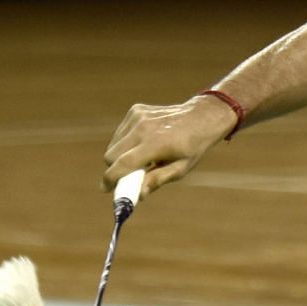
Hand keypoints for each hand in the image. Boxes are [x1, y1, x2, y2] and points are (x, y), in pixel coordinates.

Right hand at [101, 94, 236, 196]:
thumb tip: (139, 195)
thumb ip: (158, 180)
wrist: (201, 117)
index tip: (105, 189)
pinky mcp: (136, 110)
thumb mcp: (181, 168)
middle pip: (112, 154)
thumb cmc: (192, 147)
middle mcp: (143, 127)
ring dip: (120, 155)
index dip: (111, 178)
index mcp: (156, 144)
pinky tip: (142, 143)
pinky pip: (120, 133)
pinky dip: (125, 142)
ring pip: (114, 144)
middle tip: (127, 176)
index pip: (124, 163)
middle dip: (115, 168)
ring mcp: (138, 116)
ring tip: (141, 158)